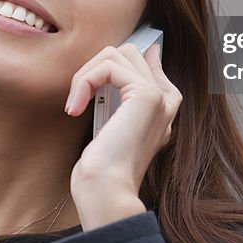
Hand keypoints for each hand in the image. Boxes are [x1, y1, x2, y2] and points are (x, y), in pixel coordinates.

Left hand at [63, 41, 181, 229]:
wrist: (106, 190)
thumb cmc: (105, 166)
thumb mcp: (112, 123)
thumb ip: (120, 95)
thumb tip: (122, 69)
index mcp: (164, 107)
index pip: (149, 61)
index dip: (119, 62)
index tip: (96, 75)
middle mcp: (166, 100)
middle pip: (129, 52)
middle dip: (95, 68)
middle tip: (79, 98)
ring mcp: (159, 96)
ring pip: (117, 53)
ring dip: (86, 74)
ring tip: (76, 103)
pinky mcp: (146, 94)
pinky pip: (109, 65)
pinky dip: (84, 81)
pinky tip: (76, 107)